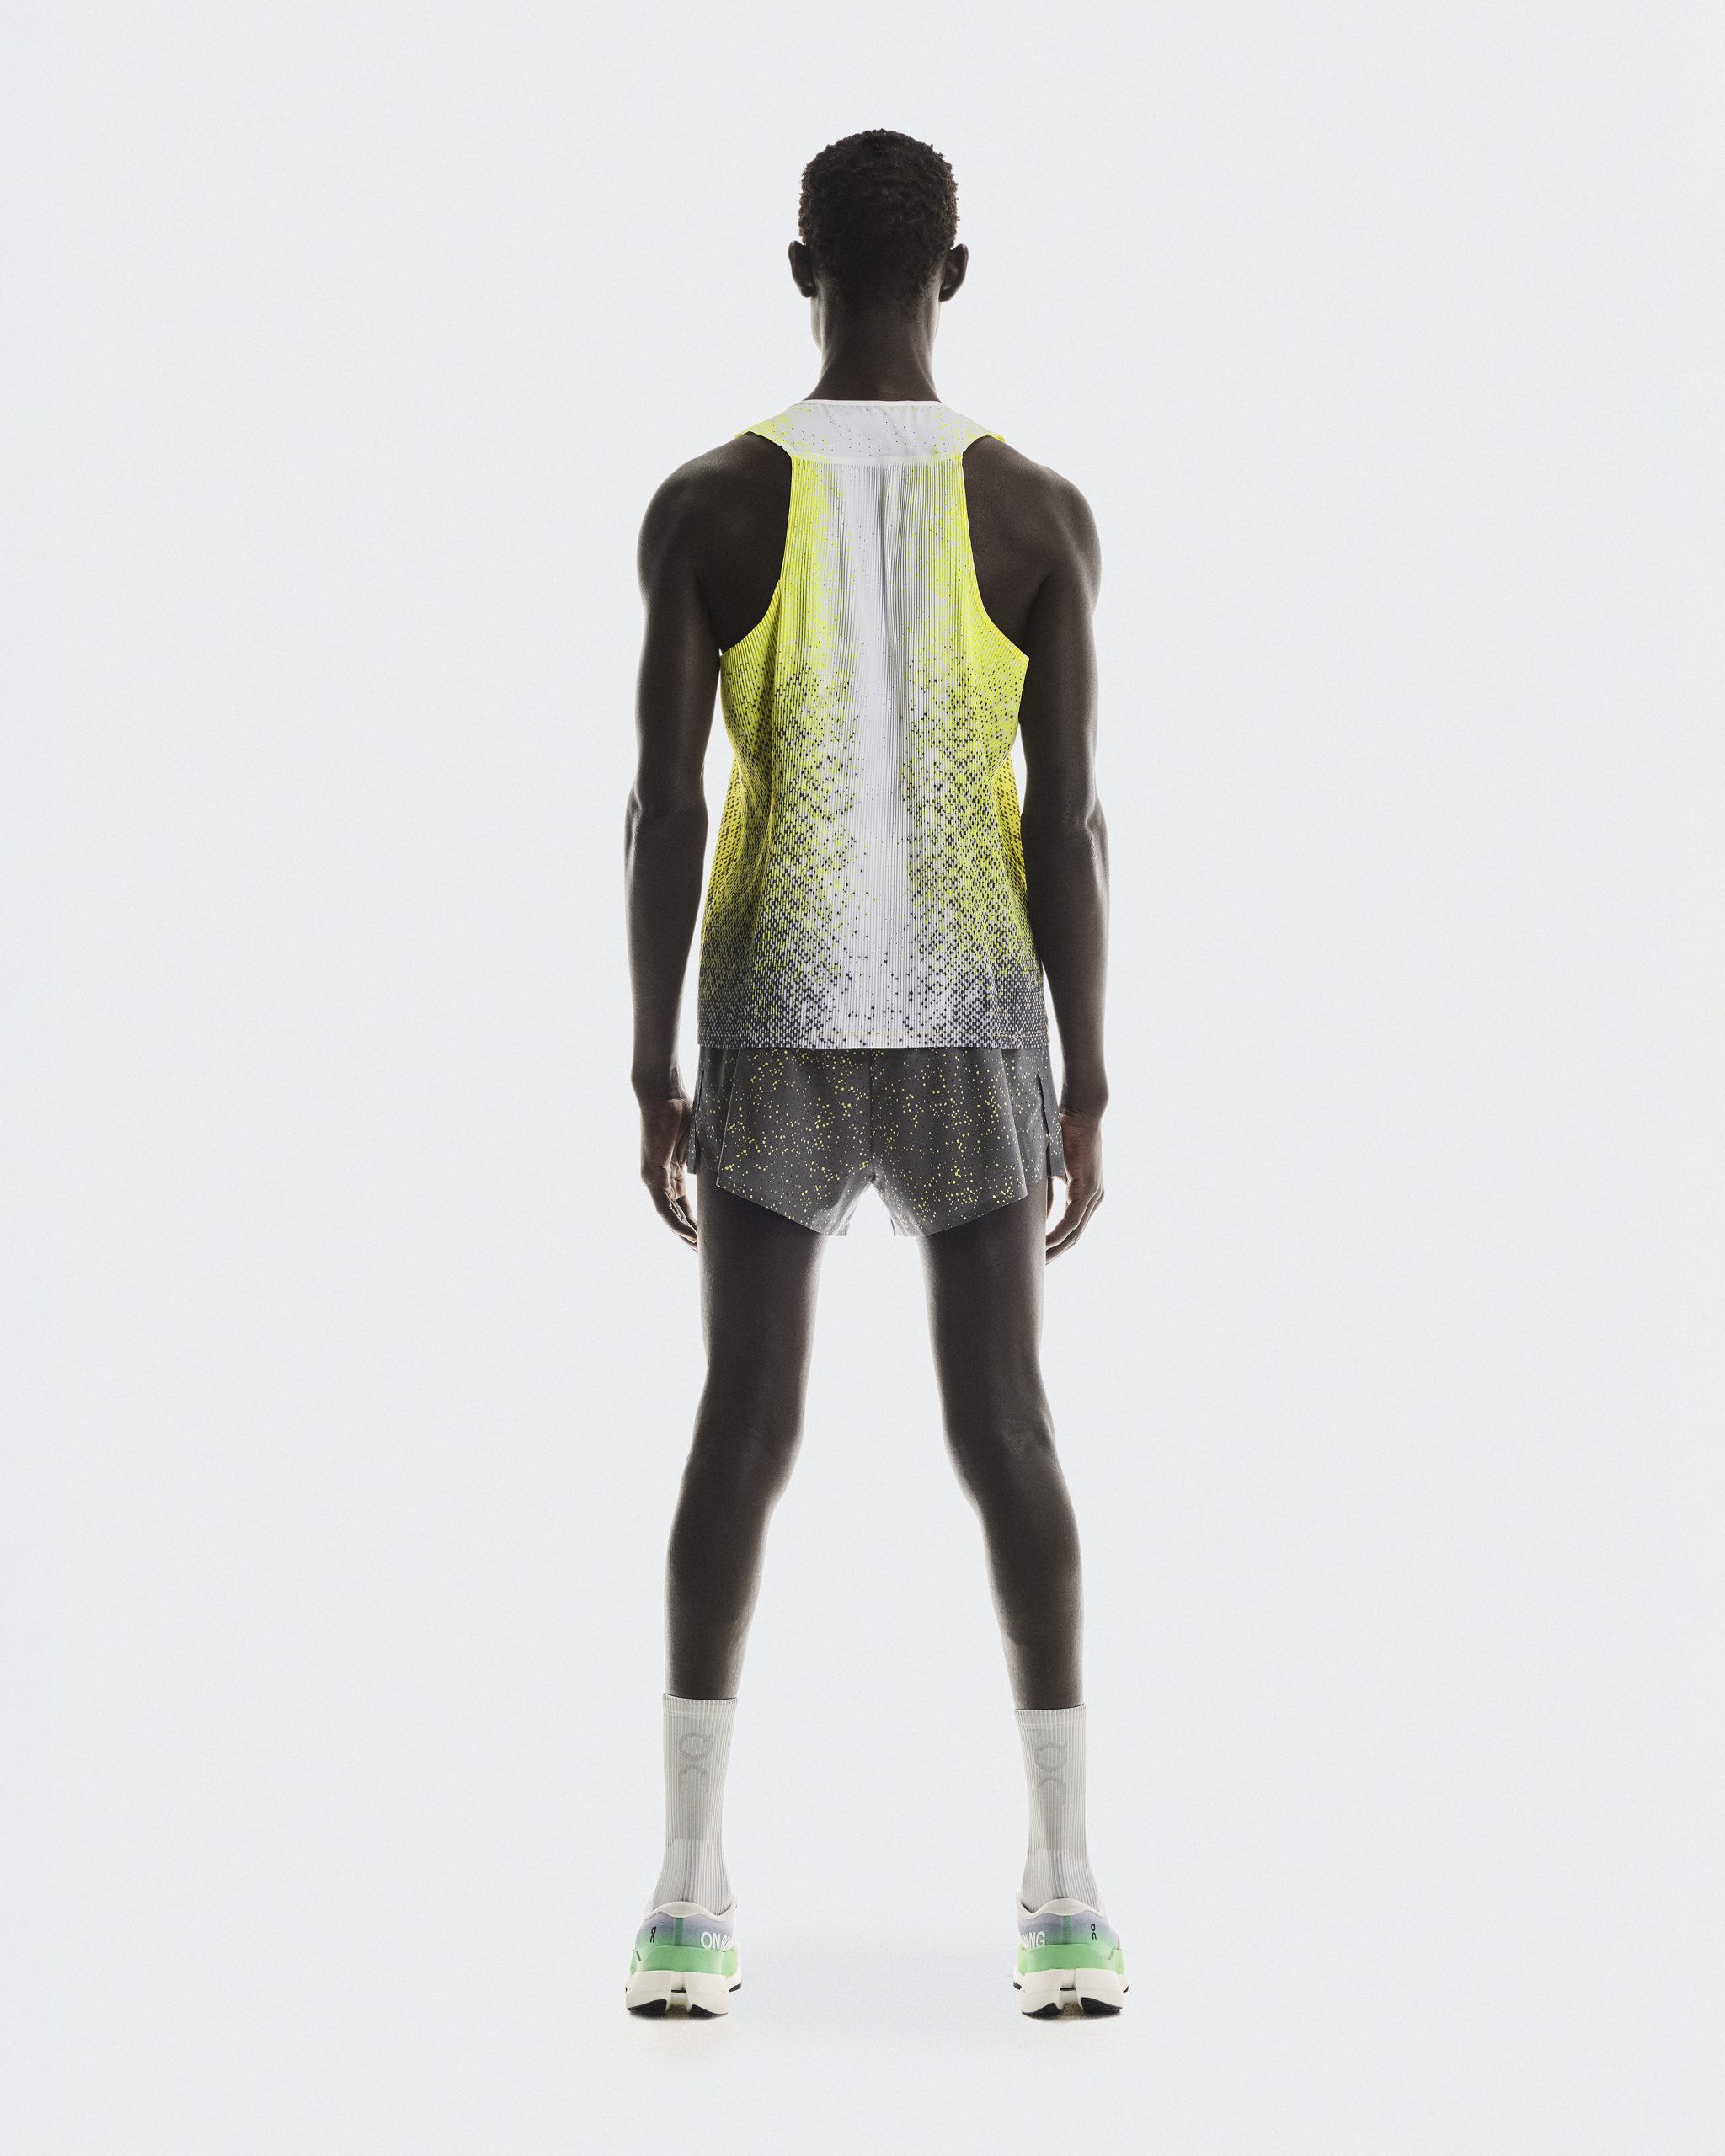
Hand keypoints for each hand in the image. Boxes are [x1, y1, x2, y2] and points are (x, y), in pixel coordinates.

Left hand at [639, 1095, 696, 1246]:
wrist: (663, 1092)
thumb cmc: (683, 1108)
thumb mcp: (700, 1141)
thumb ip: (707, 1160)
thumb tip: (732, 1169)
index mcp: (672, 1172)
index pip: (683, 1205)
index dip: (696, 1222)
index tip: (710, 1238)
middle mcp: (660, 1179)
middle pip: (676, 1215)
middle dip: (690, 1235)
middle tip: (705, 1255)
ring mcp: (654, 1178)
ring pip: (669, 1215)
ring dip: (684, 1235)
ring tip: (699, 1252)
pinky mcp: (651, 1175)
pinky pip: (664, 1207)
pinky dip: (677, 1222)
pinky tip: (689, 1236)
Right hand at [1045, 1109, 1102, 1257]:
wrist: (1081, 1112)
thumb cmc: (1064, 1134)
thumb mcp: (1052, 1170)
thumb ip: (1047, 1194)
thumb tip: (1036, 1217)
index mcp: (1087, 1194)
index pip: (1072, 1228)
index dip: (1056, 1244)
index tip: (1038, 1257)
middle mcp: (1095, 1198)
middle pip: (1075, 1236)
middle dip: (1056, 1253)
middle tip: (1036, 1269)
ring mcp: (1094, 1195)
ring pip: (1075, 1232)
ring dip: (1056, 1248)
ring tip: (1038, 1262)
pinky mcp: (1089, 1189)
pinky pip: (1073, 1219)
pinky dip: (1058, 1233)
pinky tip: (1044, 1243)